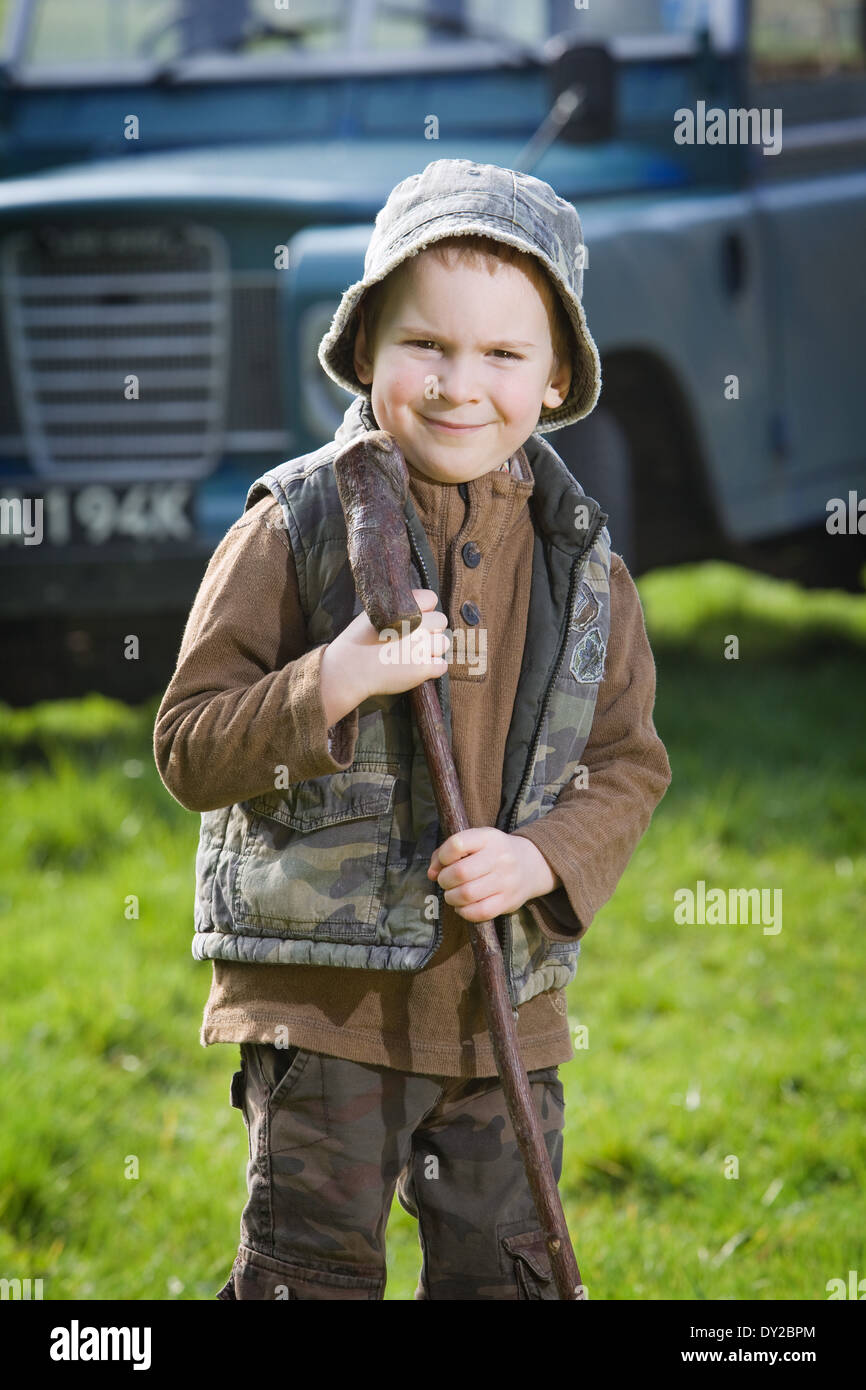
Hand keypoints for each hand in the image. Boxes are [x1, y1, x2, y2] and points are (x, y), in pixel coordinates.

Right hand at [320, 588, 448, 723]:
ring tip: (414, 655)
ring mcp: (424, 646)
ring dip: (433, 650)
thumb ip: (398, 608)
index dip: (425, 610)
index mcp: (406, 607)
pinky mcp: (425, 668)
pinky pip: (442, 666)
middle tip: (413, 640)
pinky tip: (414, 669)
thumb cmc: (359, 642)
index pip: (432, 599)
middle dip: (431, 630)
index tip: (414, 620)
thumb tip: (416, 607)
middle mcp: (419, 624)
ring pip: (444, 643)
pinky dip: (431, 669)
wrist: (349, 669)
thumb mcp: (375, 613)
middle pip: (442, 621)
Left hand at [427, 828, 559, 921]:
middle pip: (460, 872)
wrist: (531, 865)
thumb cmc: (493, 852)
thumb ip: (447, 852)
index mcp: (489, 837)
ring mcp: (506, 881)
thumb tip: (431, 873)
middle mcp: (500, 857)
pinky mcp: (508, 901)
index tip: (444, 862)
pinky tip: (463, 906)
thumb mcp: (475, 842)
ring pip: (467, 894)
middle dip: (444, 880)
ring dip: (451, 897)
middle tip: (445, 882)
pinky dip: (464, 911)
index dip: (443, 856)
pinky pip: (479, 912)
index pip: (457, 844)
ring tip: (452, 894)